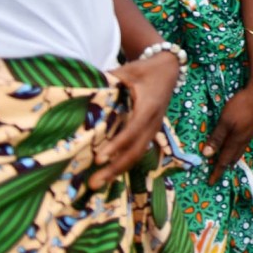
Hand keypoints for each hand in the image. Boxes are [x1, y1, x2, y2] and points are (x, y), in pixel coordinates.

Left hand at [92, 50, 180, 189]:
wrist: (169, 69)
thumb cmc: (146, 69)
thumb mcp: (128, 70)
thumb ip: (109, 80)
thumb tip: (84, 88)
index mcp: (148, 107)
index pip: (132, 131)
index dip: (116, 146)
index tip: (99, 158)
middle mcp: (153, 122)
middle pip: (136, 151)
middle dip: (115, 168)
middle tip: (93, 183)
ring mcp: (153, 129)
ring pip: (138, 155)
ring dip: (119, 170)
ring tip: (98, 183)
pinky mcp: (151, 132)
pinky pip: (139, 151)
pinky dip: (124, 164)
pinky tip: (110, 174)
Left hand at [206, 80, 252, 183]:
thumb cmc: (242, 105)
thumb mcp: (225, 120)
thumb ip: (217, 137)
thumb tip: (206, 155)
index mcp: (236, 140)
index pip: (224, 160)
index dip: (217, 171)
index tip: (210, 182)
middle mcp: (243, 139)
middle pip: (233, 157)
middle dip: (225, 167)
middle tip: (218, 174)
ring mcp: (250, 132)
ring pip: (239, 150)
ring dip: (232, 158)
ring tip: (227, 164)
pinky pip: (243, 143)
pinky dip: (237, 149)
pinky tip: (237, 145)